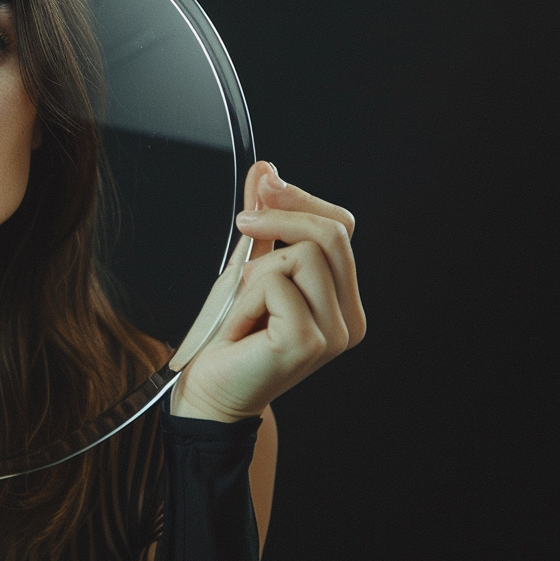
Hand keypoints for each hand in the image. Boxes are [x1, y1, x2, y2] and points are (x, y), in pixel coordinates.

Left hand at [169, 161, 365, 421]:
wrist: (210, 390)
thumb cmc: (228, 334)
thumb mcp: (246, 266)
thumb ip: (263, 221)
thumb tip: (266, 170)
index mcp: (343, 298)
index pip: (341, 227)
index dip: (302, 200)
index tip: (264, 185)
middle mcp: (349, 318)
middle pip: (330, 233)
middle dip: (281, 218)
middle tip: (242, 224)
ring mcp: (335, 333)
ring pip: (303, 255)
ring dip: (256, 271)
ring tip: (243, 304)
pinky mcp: (309, 341)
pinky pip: (276, 284)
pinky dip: (246, 297)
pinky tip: (240, 326)